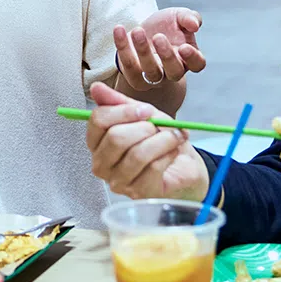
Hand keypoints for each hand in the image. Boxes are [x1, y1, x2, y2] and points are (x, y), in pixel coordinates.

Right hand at [86, 83, 209, 199]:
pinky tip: (173, 151)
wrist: (183, 166)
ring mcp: (118, 182)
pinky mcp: (139, 193)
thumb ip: (119, 103)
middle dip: (145, 127)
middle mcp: (101, 164)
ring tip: (174, 136)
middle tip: (160, 125)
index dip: (124, 111)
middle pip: (116, 138)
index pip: (98, 120)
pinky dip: (168, 154)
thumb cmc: (159, 141)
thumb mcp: (142, 116)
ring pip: (137, 154)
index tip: (145, 110)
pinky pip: (153, 168)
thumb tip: (96, 88)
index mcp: (97, 142)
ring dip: (162, 140)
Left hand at [114, 7, 205, 89]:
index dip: (192, 58)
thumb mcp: (179, 16)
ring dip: (143, 51)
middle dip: (167, 56)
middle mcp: (172, 71)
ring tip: (137, 31)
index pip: (197, 64)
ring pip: (151, 72)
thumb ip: (190, 17)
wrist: (143, 32)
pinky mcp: (134, 76)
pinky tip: (119, 29)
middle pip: (174, 72)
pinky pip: (128, 66)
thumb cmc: (166, 26)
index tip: (183, 46)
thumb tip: (194, 25)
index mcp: (188, 58)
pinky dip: (123, 47)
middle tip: (158, 36)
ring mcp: (153, 76)